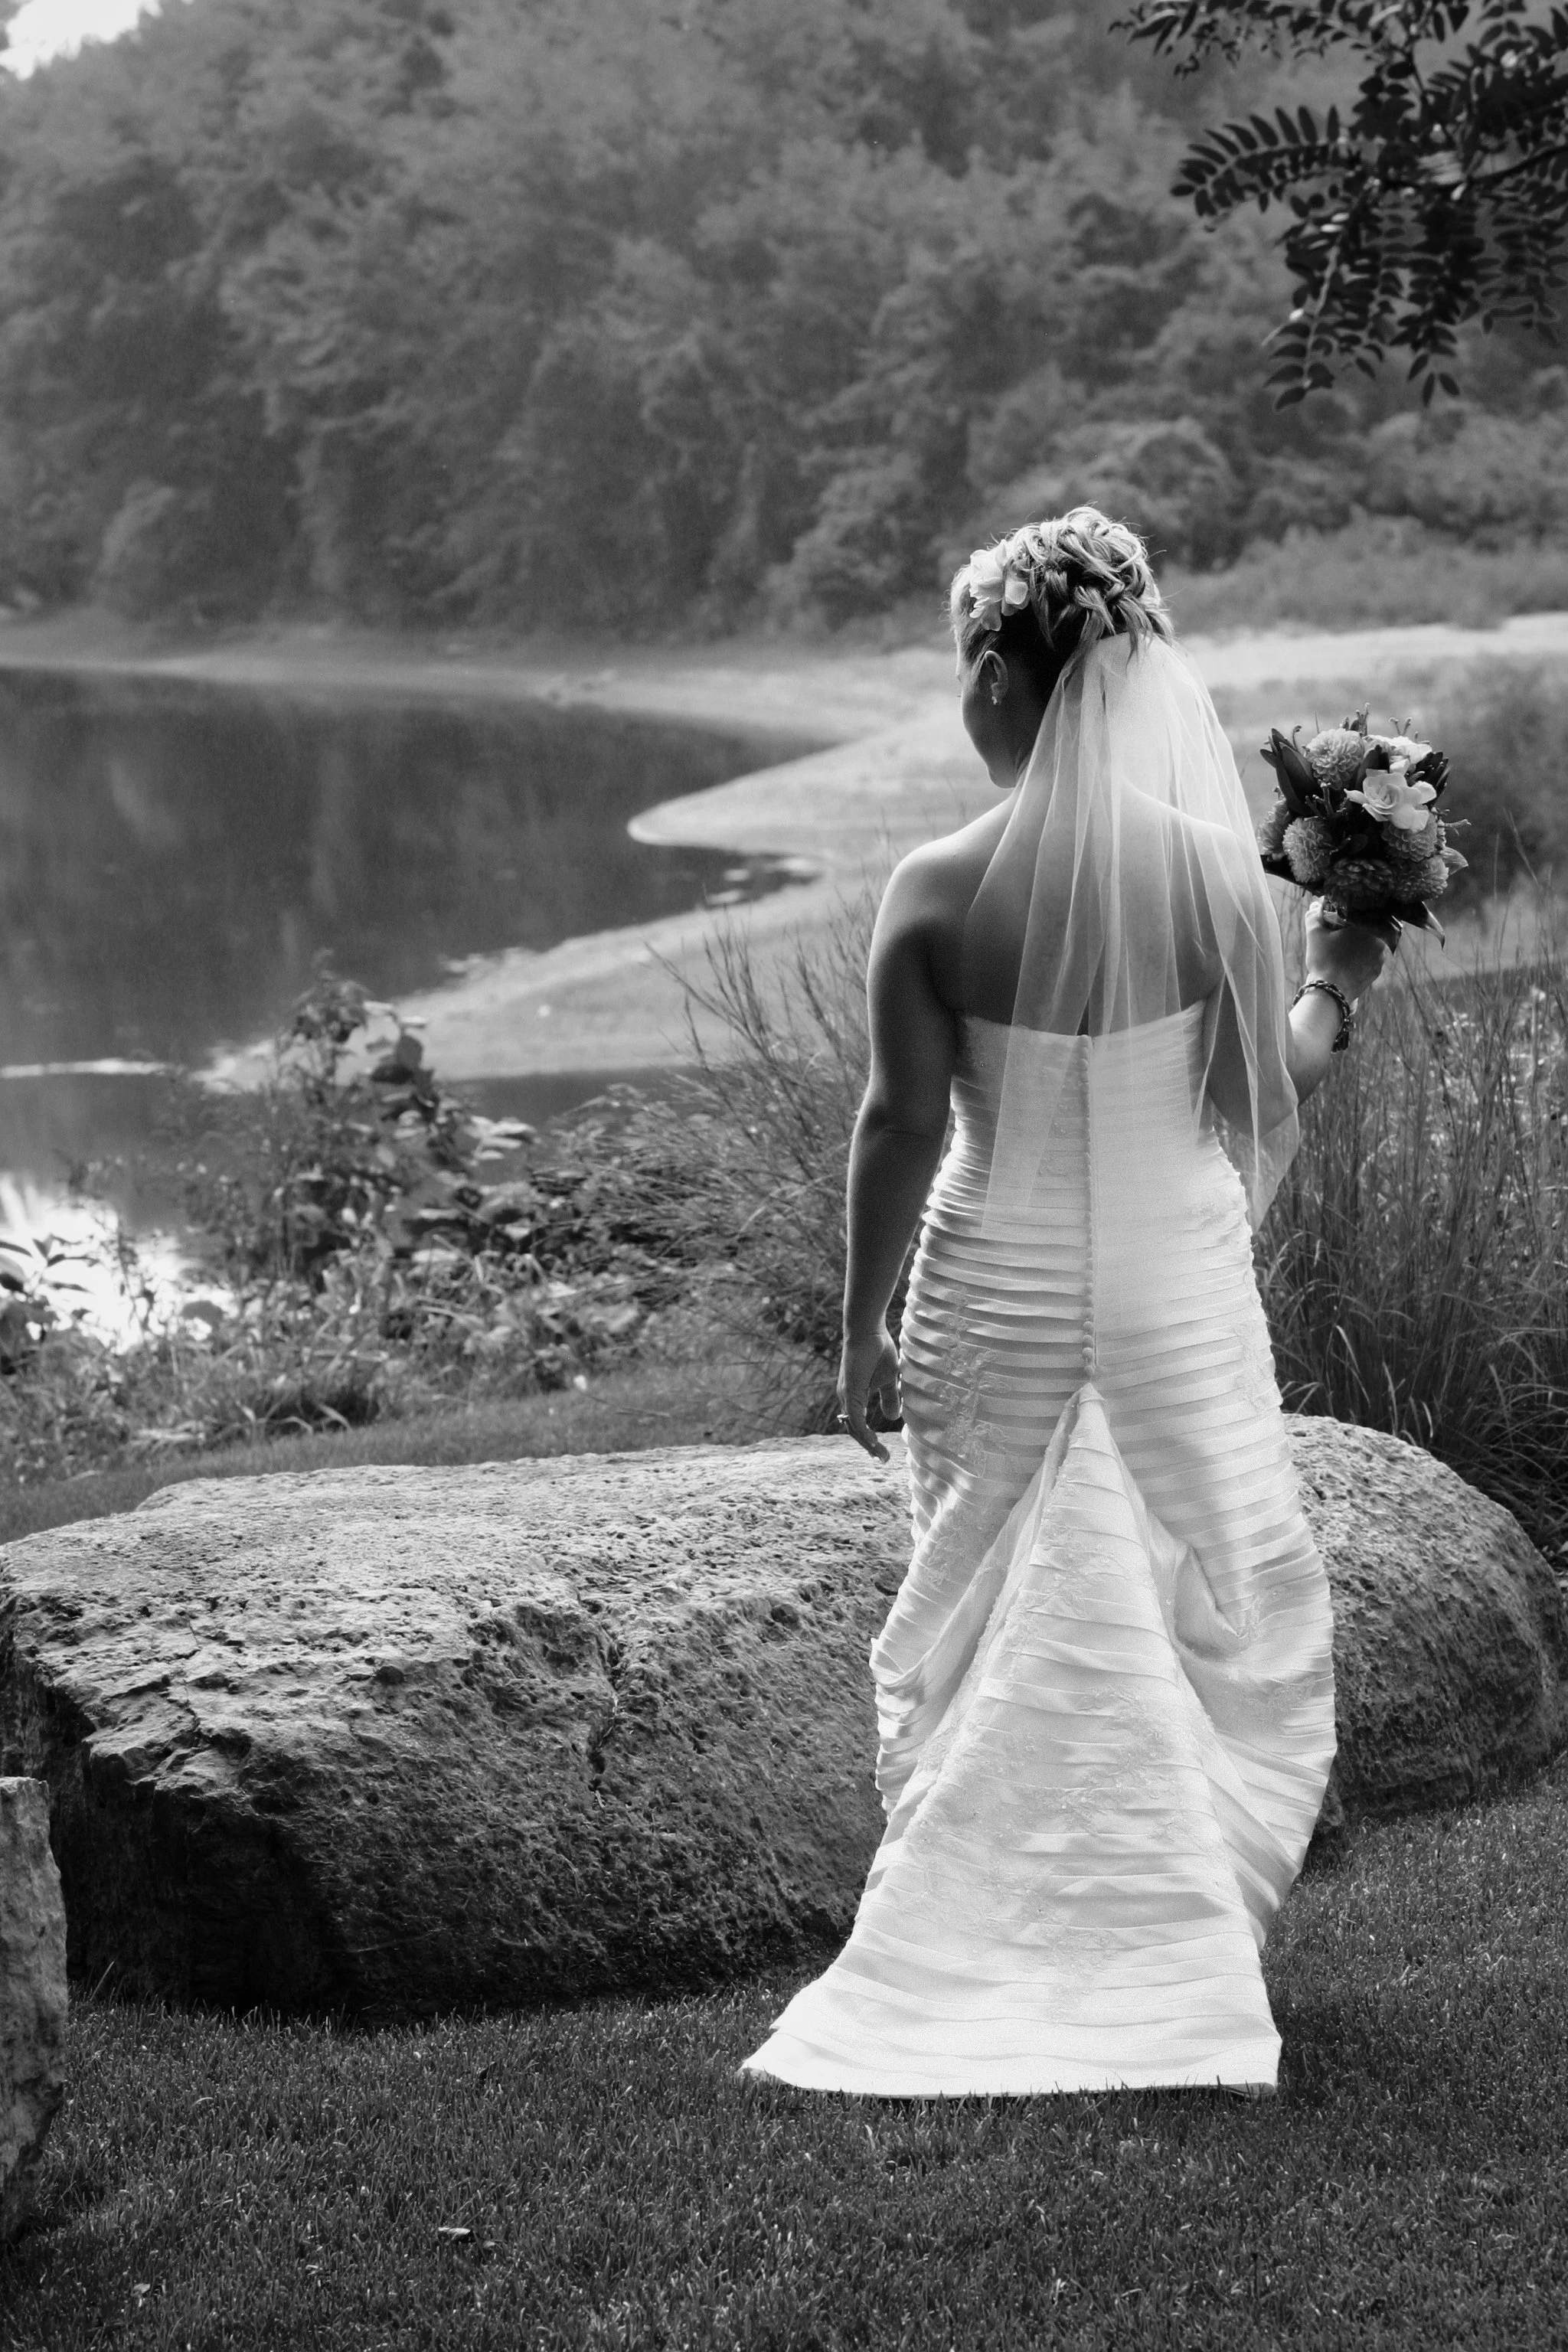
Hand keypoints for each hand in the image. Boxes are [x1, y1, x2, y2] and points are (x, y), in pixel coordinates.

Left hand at [837, 1324, 901, 1463]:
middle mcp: (845, 1399)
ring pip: (853, 1427)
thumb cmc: (877, 1351)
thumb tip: (893, 1417)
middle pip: (854, 1430)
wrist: (868, 1330)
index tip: (883, 1453)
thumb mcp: (888, 1380)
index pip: (858, 1425)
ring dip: (867, 1444)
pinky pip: (854, 1418)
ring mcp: (846, 1396)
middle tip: (883, 1459)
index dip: (869, 1440)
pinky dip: (863, 1432)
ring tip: (880, 1455)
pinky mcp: (850, 1392)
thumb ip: (889, 1398)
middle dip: (869, 1447)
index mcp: (853, 1398)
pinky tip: (872, 1442)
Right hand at [1303, 897, 1399, 999]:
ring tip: (1344, 949)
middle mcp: (1379, 941)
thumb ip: (1314, 916)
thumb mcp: (1314, 934)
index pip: (1362, 915)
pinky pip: (1370, 960)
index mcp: (1367, 927)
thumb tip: (1315, 906)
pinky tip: (1349, 962)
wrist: (1331, 991)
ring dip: (1360, 945)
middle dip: (1356, 931)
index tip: (1341, 920)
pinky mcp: (1376, 972)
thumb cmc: (1323, 960)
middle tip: (1341, 934)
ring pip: (1370, 945)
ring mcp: (1379, 958)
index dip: (1351, 916)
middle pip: (1367, 930)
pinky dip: (1362, 959)